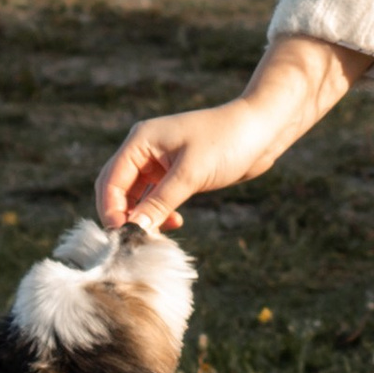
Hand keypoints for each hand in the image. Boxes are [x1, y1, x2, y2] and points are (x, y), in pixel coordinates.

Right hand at [94, 33, 368, 230]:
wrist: (263, 130)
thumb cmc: (227, 141)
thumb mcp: (191, 174)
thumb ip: (159, 203)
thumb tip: (133, 231)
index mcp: (141, 141)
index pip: (111, 180)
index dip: (111, 211)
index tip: (121, 238)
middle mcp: (145, 150)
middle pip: (118, 189)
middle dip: (124, 215)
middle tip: (135, 243)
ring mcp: (160, 161)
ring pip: (137, 196)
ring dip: (143, 217)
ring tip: (156, 238)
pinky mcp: (176, 172)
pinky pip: (156, 197)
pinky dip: (159, 213)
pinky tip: (175, 224)